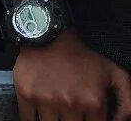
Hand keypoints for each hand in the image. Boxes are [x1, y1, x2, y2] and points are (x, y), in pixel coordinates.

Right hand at [14, 31, 130, 120]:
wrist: (49, 35)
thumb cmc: (83, 56)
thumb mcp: (115, 74)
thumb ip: (127, 104)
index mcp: (93, 101)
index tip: (83, 117)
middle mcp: (70, 103)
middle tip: (69, 115)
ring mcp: (45, 100)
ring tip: (55, 113)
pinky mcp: (26, 94)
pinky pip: (26, 120)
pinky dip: (31, 120)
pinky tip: (39, 113)